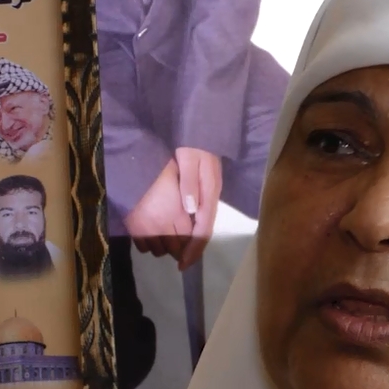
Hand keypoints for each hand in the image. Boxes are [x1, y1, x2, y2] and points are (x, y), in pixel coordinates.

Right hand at [124, 159, 193, 259]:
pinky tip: (152, 237)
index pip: (190, 236)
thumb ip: (190, 196)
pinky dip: (150, 246)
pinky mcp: (133, 231)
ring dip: (165, 247)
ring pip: (160, 251)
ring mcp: (146, 230)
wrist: (129, 170)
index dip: (194, 238)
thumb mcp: (180, 178)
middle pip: (176, 248)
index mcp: (177, 212)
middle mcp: (163, 225)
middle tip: (180, 238)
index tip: (193, 235)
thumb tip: (196, 210)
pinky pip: (144, 248)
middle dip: (181, 246)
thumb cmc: (158, 171)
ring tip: (166, 238)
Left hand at [174, 147, 222, 270]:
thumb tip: (190, 210)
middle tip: (179, 263)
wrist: (203, 124)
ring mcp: (208, 192)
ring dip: (191, 240)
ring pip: (202, 223)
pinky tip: (179, 229)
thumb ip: (189, 183)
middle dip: (193, 249)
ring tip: (177, 252)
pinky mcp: (203, 188)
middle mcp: (211, 195)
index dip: (194, 248)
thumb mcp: (190, 160)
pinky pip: (198, 214)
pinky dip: (189, 226)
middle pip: (204, 229)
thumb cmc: (194, 141)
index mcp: (210, 191)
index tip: (183, 264)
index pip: (204, 228)